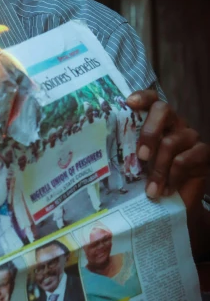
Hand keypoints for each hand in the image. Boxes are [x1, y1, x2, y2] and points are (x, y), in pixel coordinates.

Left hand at [126, 90, 209, 208]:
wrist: (177, 203)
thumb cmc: (151, 180)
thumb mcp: (136, 165)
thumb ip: (127, 152)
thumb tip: (101, 149)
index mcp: (157, 122)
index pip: (152, 100)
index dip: (142, 97)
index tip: (129, 103)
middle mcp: (175, 124)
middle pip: (163, 110)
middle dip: (149, 132)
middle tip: (140, 156)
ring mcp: (190, 137)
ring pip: (170, 142)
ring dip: (158, 169)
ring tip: (151, 190)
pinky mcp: (203, 153)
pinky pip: (184, 160)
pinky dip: (172, 178)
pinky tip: (167, 190)